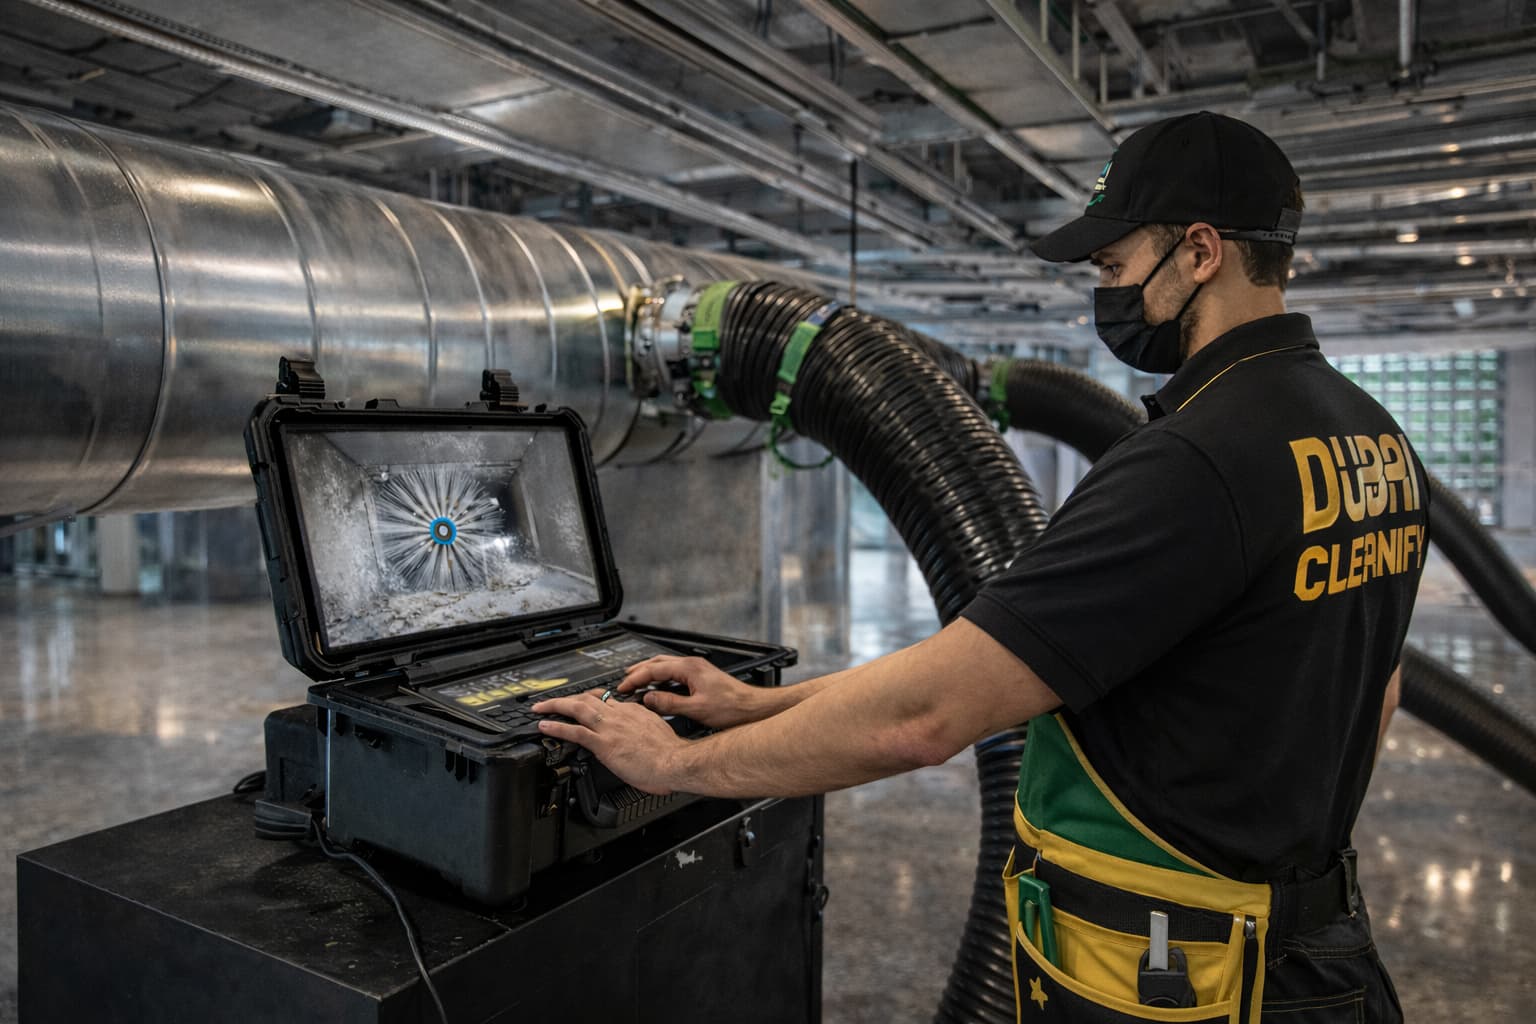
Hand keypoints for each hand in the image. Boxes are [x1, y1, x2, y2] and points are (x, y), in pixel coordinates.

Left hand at [532, 688, 682, 794]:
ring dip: (555, 706)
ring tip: (540, 708)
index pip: (607, 700)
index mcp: (634, 711)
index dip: (590, 700)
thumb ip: (644, 730)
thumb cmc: (672, 754)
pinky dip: (557, 727)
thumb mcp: (658, 733)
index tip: (582, 703)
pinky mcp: (604, 743)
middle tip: (552, 701)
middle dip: (567, 698)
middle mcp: (620, 714)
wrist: (676, 762)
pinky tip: (544, 726)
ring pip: (577, 709)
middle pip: (588, 698)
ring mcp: (610, 728)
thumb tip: (640, 737)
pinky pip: (575, 732)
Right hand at [616, 655, 764, 729]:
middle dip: (638, 671)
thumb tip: (648, 699)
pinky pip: (675, 673)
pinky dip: (661, 678)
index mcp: (689, 668)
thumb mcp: (696, 709)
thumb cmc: (732, 707)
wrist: (753, 708)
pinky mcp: (702, 677)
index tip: (622, 687)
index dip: (635, 678)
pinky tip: (658, 688)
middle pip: (658, 662)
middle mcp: (693, 665)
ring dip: (649, 673)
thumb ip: (670, 703)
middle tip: (624, 681)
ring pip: (666, 666)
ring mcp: (698, 670)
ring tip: (636, 682)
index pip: (654, 669)